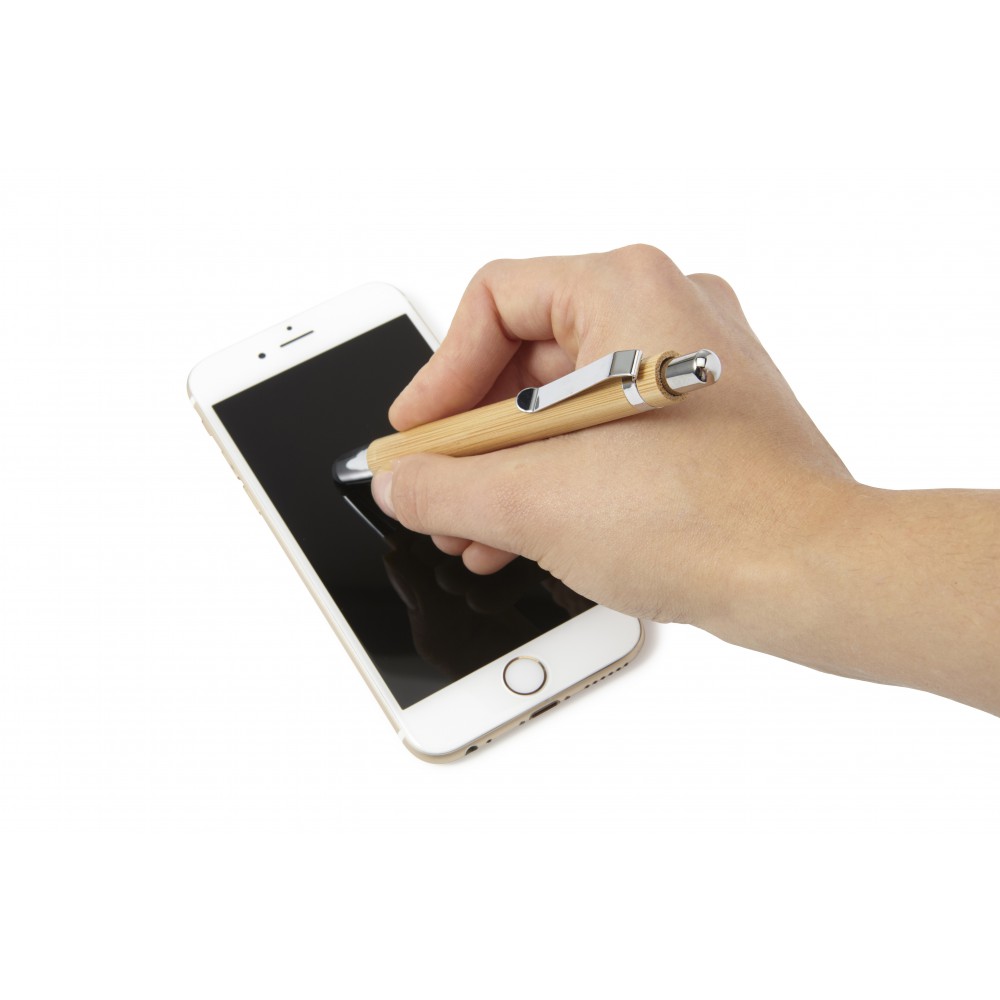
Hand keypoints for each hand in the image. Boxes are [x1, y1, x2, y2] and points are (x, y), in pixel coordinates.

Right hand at [372, 245, 853, 631]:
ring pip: (564, 401)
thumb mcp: (538, 503)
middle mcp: (667, 310)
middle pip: (525, 357)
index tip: (418, 434)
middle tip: (437, 487)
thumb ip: (445, 486)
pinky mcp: (702, 413)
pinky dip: (561, 472)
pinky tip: (526, 530)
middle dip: (471, 438)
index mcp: (628, 290)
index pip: (491, 303)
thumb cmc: (713, 521)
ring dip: (510, 466)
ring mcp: (690, 362)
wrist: (815, 577)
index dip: (438, 374)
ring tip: (473, 527)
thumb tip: (402, 481)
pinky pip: (606, 427)